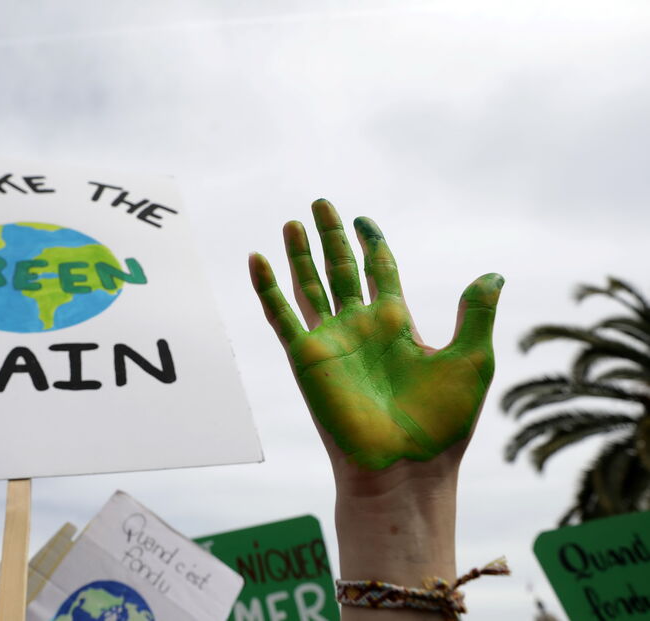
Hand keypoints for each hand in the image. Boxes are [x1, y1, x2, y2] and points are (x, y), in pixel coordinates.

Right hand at [249, 199, 503, 471]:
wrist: (404, 468)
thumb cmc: (441, 425)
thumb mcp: (471, 360)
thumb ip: (475, 314)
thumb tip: (493, 273)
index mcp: (396, 323)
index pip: (379, 270)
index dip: (371, 243)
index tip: (364, 220)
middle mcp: (359, 326)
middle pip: (340, 269)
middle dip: (331, 237)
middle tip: (321, 203)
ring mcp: (330, 340)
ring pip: (309, 285)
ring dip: (300, 254)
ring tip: (293, 222)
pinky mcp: (306, 357)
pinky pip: (281, 315)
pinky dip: (267, 287)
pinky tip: (258, 259)